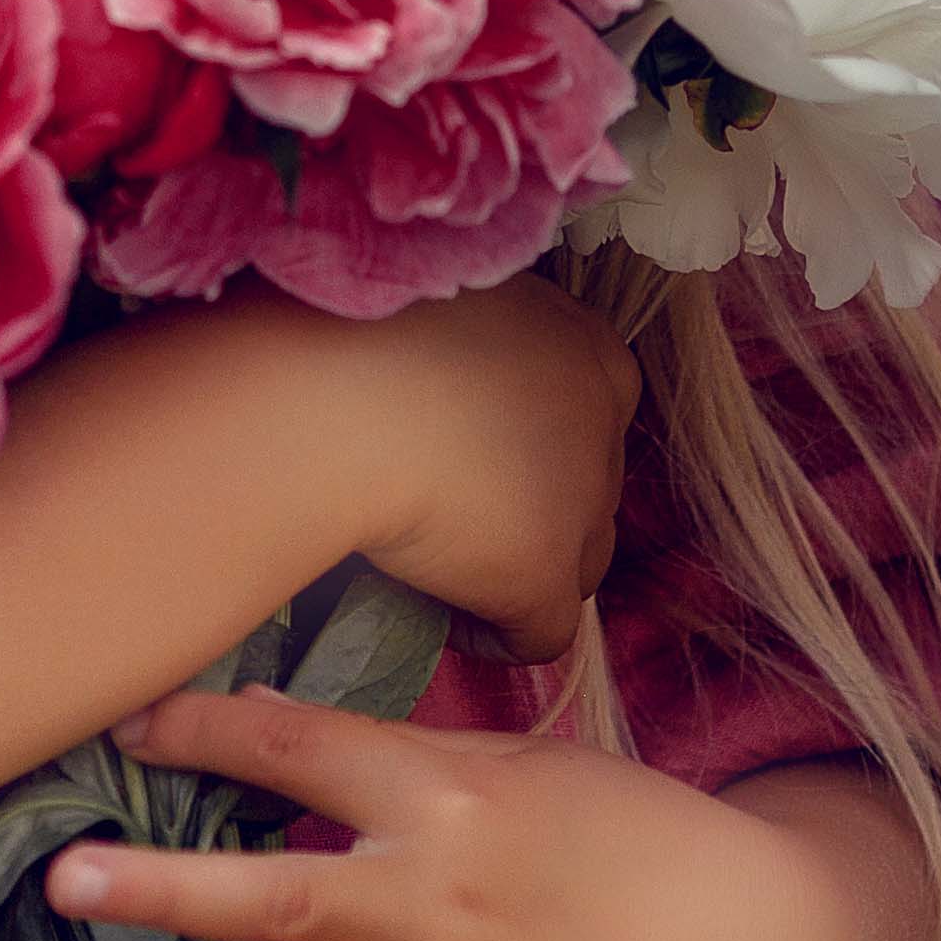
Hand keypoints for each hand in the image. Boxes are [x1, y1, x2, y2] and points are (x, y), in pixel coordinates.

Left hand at [40, 701, 940, 940]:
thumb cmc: (612, 831)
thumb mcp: (512, 759)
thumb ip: (389, 754)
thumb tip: (250, 724)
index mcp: (454, 797)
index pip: (309, 752)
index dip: (211, 733)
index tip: (127, 724)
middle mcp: (449, 903)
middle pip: (297, 896)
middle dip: (176, 890)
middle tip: (73, 882)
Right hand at [342, 271, 633, 662]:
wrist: (337, 392)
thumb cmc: (362, 327)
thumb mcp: (440, 307)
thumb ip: (468, 343)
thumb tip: (435, 390)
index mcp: (586, 347)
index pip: (585, 413)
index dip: (524, 441)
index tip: (463, 450)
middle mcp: (603, 422)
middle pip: (584, 485)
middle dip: (530, 504)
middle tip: (450, 507)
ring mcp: (584, 502)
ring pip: (578, 561)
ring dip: (517, 568)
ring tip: (443, 568)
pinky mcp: (544, 575)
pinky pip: (539, 633)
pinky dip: (492, 634)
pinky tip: (437, 620)